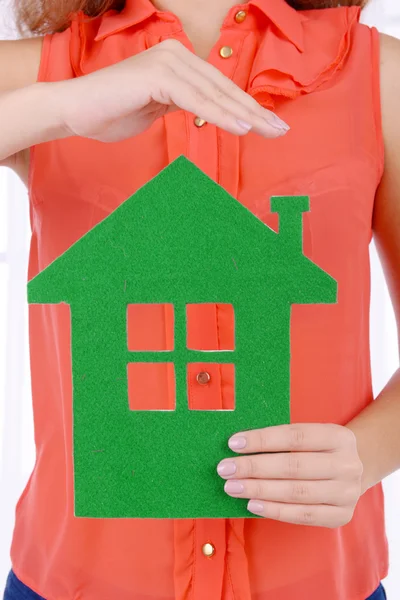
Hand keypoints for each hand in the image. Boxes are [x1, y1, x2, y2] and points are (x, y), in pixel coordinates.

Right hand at [52, 38, 288, 142]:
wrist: (74, 111)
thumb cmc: (111, 113)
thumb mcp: (157, 109)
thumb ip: (182, 105)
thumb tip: (205, 112)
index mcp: (178, 62)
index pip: (219, 88)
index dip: (246, 108)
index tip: (269, 126)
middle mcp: (176, 55)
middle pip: (223, 88)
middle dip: (254, 112)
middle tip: (280, 130)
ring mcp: (166, 62)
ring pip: (214, 94)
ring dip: (244, 115)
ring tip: (269, 131)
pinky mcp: (156, 76)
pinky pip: (195, 99)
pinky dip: (219, 114)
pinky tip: (241, 128)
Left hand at [217, 423, 363, 526]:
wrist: (354, 471)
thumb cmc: (319, 450)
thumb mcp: (311, 436)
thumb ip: (282, 439)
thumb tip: (239, 446)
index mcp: (338, 436)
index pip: (294, 436)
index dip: (262, 440)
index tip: (233, 443)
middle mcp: (347, 464)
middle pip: (293, 466)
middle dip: (254, 467)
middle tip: (225, 469)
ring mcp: (347, 492)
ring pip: (296, 492)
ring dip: (259, 490)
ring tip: (233, 487)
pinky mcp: (341, 516)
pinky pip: (302, 515)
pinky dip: (274, 510)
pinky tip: (253, 504)